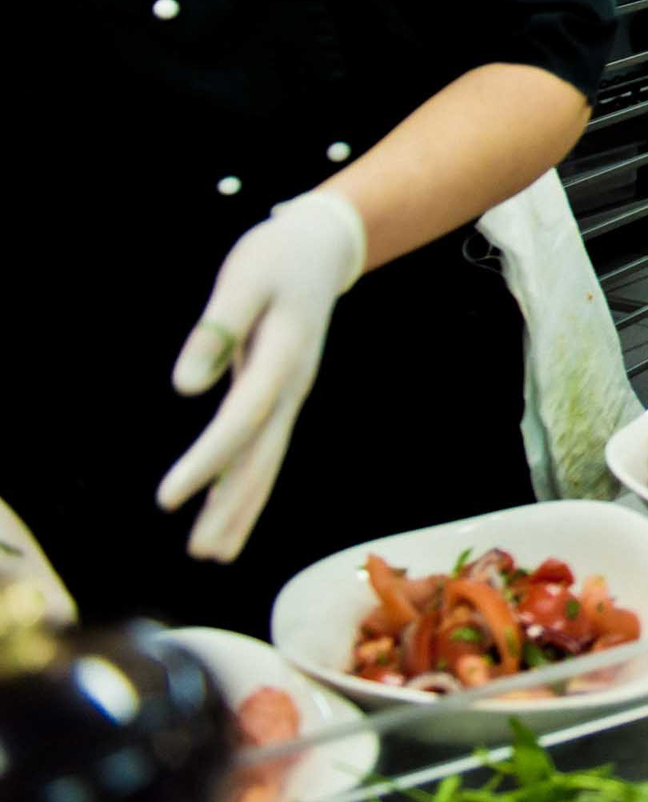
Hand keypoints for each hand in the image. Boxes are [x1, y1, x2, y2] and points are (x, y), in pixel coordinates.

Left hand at [157, 191, 366, 560]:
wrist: (323, 248)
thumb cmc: (277, 257)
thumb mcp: (244, 278)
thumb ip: (217, 328)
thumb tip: (184, 385)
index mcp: (283, 357)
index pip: (241, 418)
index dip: (206, 459)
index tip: (168, 497)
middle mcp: (291, 385)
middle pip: (260, 455)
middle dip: (231, 505)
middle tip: (200, 553)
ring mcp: (289, 393)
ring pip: (265, 460)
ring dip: (241, 507)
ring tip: (212, 552)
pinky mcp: (280, 394)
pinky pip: (263, 447)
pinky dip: (247, 483)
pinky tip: (227, 507)